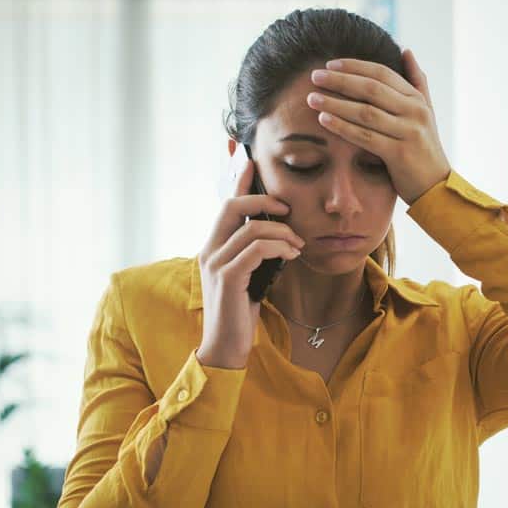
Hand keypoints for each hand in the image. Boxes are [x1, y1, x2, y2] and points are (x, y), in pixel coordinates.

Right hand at [195, 155, 304, 368]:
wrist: (226, 347)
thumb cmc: (240, 312)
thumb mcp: (251, 276)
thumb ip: (257, 254)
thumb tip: (281, 235)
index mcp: (214, 246)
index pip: (226, 205)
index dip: (238, 181)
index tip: (251, 160)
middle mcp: (209, 250)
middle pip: (232, 206)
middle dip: (263, 200)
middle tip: (288, 209)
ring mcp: (215, 263)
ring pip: (251, 228)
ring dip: (282, 232)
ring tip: (298, 245)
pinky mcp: (227, 279)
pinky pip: (256, 249)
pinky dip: (279, 248)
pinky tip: (292, 256)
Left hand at [305, 48, 450, 205]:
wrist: (436, 186)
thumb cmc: (424, 149)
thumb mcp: (426, 112)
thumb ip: (417, 82)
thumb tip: (406, 51)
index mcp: (417, 99)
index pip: (382, 73)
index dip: (354, 66)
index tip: (330, 64)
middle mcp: (414, 112)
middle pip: (371, 88)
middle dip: (340, 80)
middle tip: (315, 76)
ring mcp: (408, 132)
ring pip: (365, 112)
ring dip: (335, 103)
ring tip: (312, 98)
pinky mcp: (399, 154)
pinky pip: (365, 137)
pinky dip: (342, 127)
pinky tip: (324, 121)